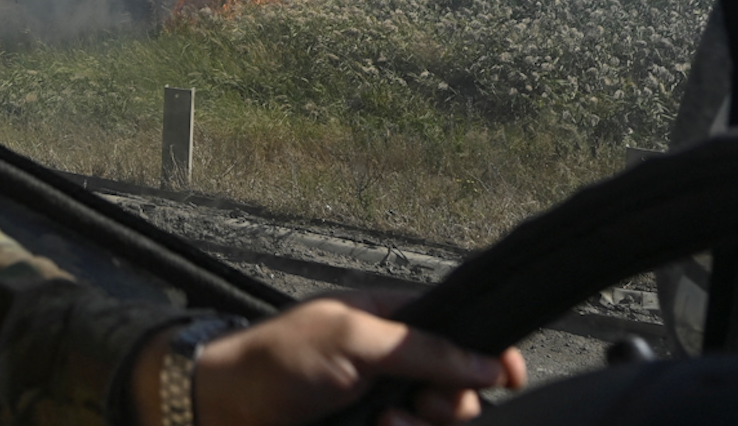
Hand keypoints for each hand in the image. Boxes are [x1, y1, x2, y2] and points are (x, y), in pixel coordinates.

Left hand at [136, 291, 526, 425]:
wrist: (227, 410)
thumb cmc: (278, 359)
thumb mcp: (353, 338)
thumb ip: (423, 347)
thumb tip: (488, 362)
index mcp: (394, 323)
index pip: (461, 333)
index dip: (490, 354)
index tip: (510, 377)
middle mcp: (396, 366)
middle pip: (460, 389)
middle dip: (450, 401)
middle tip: (418, 403)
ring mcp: (386, 406)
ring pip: (440, 422)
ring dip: (425, 425)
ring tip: (385, 423)